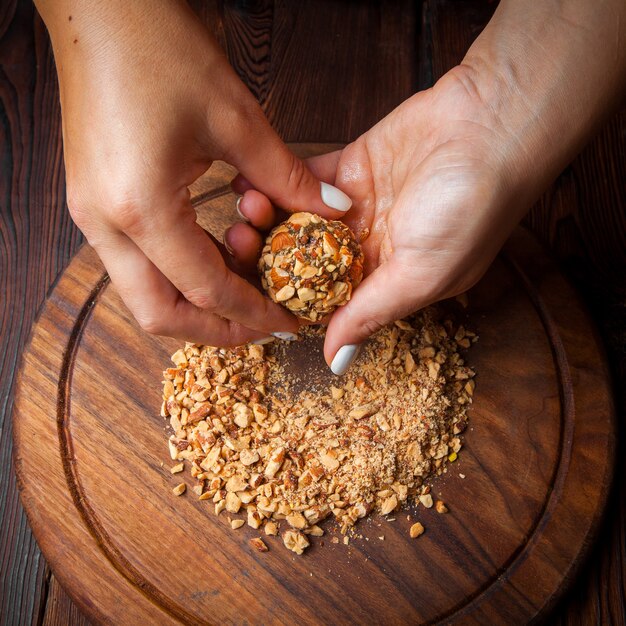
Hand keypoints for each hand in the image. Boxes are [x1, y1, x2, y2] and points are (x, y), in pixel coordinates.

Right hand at [38, 0, 350, 345]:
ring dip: (196, 305)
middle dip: (216, 330)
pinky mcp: (93, 203)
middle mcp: (106, 225)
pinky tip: (217, 257)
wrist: (97, 7)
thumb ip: (285, 176)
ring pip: (144, 295)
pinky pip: (138, 264)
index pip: (205, 290)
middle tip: (262, 325)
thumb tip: (331, 209)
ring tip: (246, 296)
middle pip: (159, 315)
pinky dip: (179, 274)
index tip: (286, 322)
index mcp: (141, 208)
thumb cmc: (158, 47)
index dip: (251, 313)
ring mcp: (92, 216)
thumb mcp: (234, 117)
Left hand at [232, 66, 532, 367]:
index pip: (327, 303)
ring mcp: (356, 207)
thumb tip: (335, 361)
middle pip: (305, 262)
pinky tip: (254, 186)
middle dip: (270, 259)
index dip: (290, 302)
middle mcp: (369, 248)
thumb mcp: (422, 274)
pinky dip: (279, 183)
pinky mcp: (349, 167)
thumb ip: (372, 313)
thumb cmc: (470, 209)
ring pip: (299, 221)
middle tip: (239, 249)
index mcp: (387, 282)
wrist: (490, 126)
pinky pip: (304, 180)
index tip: (252, 298)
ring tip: (245, 216)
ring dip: (269, 220)